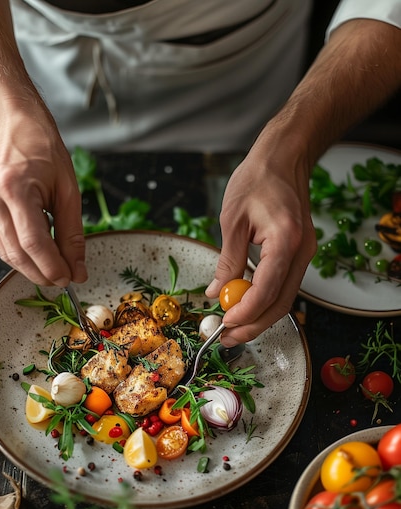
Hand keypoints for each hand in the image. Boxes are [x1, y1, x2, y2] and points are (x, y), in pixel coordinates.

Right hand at [0, 113, 86, 286]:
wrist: (13, 122)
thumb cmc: (43, 148)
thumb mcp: (68, 190)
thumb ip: (72, 234)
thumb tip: (78, 268)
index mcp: (14, 189)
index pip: (33, 243)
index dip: (52, 266)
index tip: (71, 278)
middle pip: (17, 254)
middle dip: (42, 273)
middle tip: (66, 279)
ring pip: (7, 253)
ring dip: (32, 268)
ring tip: (56, 269)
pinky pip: (2, 242)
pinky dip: (22, 254)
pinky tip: (39, 254)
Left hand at [206, 150, 316, 343]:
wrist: (284, 158)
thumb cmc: (257, 179)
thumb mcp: (232, 219)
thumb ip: (227, 259)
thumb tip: (217, 292)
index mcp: (286, 240)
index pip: (267, 290)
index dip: (245, 313)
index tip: (224, 324)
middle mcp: (302, 252)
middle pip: (281, 304)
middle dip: (253, 326)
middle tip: (226, 337)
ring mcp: (304, 255)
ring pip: (284, 299)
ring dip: (258, 317)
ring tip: (231, 327)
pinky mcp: (298, 254)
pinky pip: (283, 286)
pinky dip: (264, 300)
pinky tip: (243, 305)